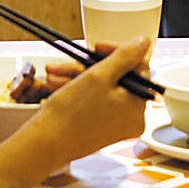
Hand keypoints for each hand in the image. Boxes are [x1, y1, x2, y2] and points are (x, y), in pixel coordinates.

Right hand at [0, 36, 152, 186]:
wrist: (44, 145)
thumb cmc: (71, 115)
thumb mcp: (100, 76)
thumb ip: (125, 56)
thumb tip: (144, 43)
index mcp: (138, 107)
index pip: (137, 67)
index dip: (115, 52)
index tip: (97, 47)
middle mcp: (131, 118)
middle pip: (117, 77)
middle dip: (90, 66)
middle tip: (73, 60)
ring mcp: (115, 124)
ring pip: (101, 87)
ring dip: (78, 76)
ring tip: (55, 73)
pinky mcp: (100, 128)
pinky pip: (94, 100)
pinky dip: (78, 90)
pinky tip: (57, 83)